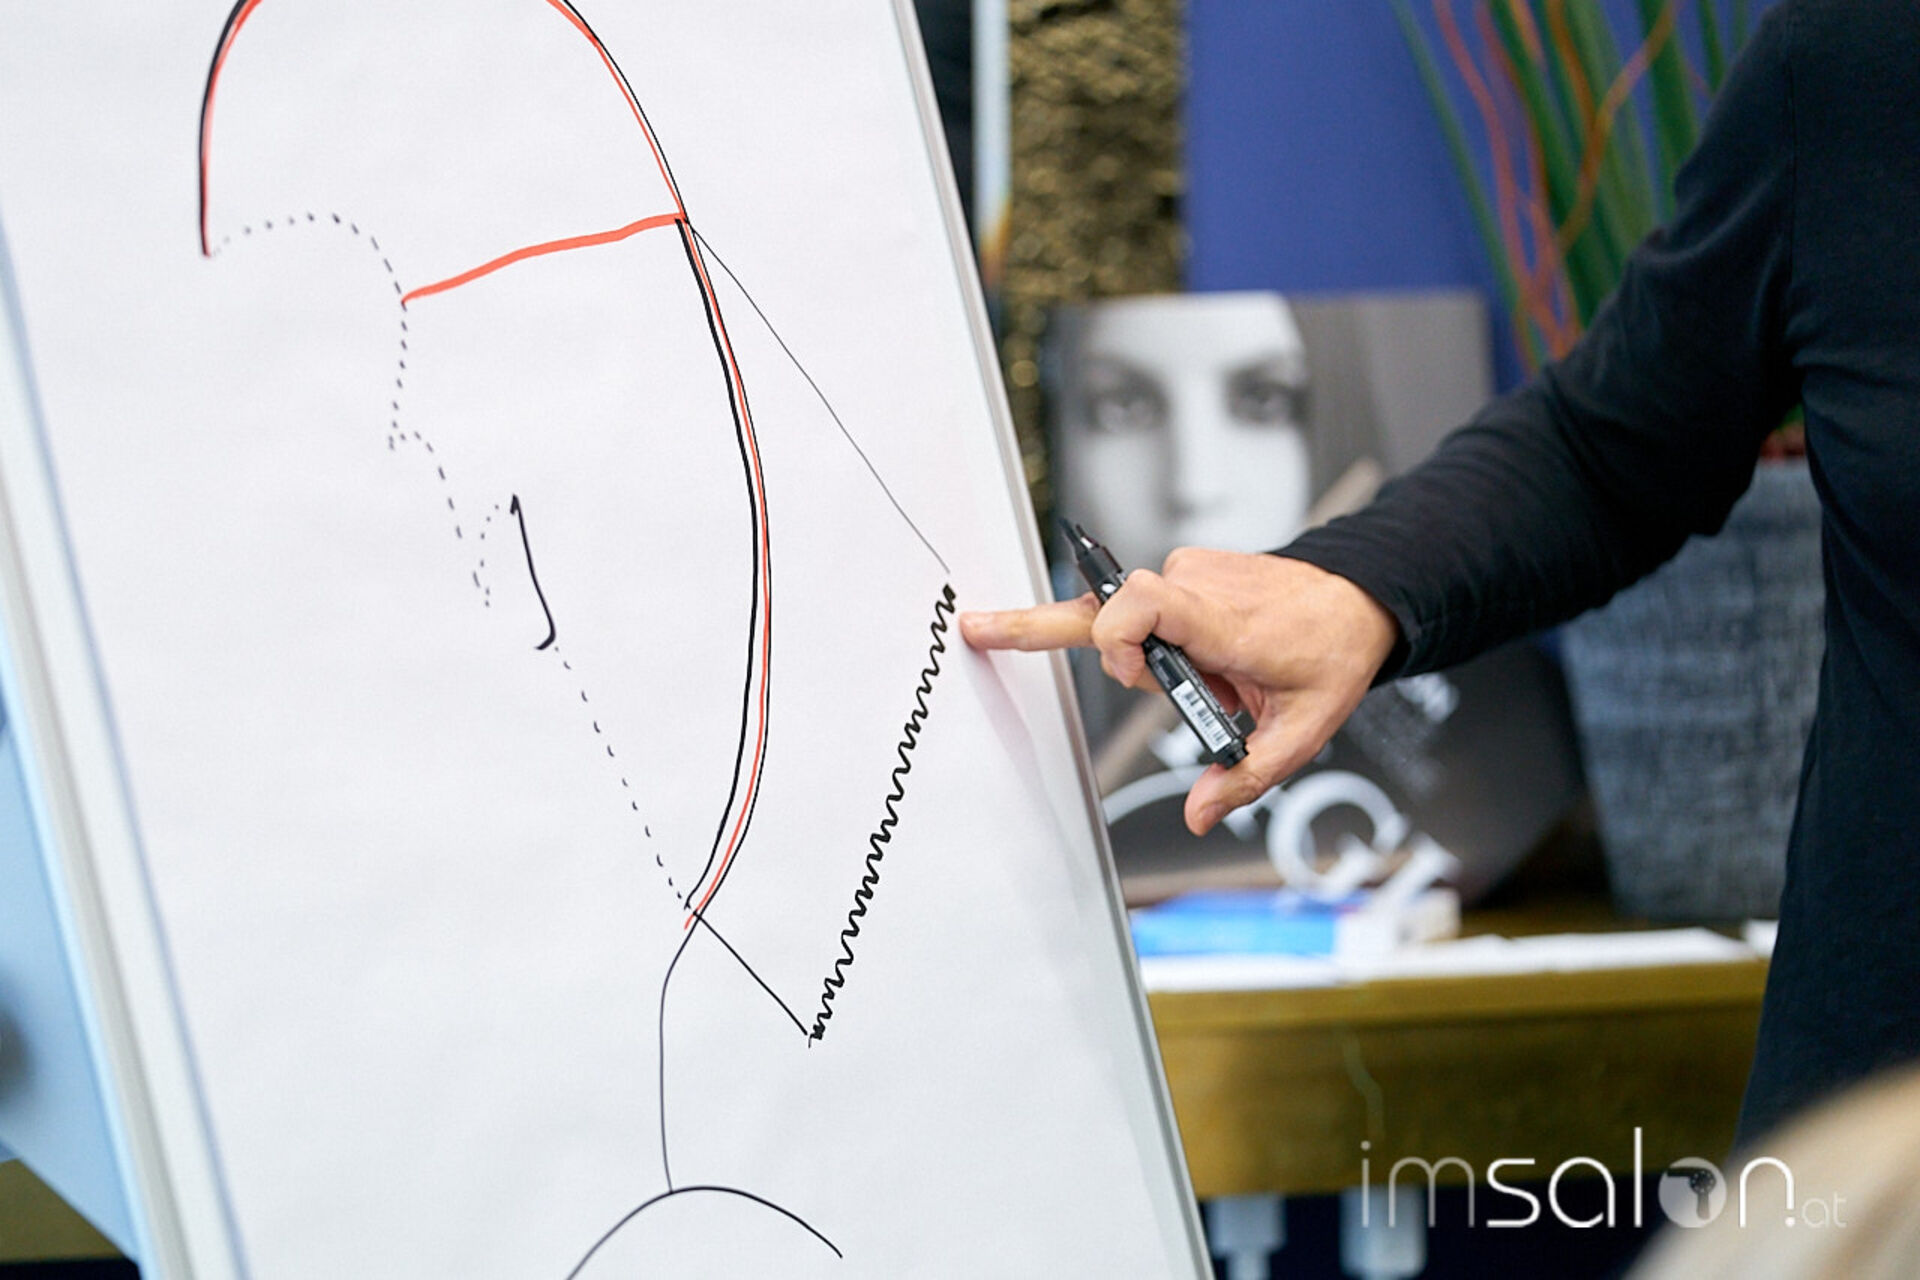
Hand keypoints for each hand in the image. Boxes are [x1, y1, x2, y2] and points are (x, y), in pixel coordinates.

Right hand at [959, 549, 1398, 834]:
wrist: (1358, 597)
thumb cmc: (1331, 655)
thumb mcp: (1302, 732)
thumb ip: (1246, 776)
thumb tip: (1198, 815)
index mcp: (1226, 626)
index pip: (1143, 605)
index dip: (1115, 637)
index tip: (1123, 671)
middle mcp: (1198, 589)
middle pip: (1106, 609)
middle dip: (1057, 633)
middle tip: (998, 633)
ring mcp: (1190, 571)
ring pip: (1132, 618)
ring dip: (1153, 655)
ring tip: (1213, 675)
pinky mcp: (1185, 566)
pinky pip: (1150, 605)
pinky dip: (1164, 637)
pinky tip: (1208, 655)